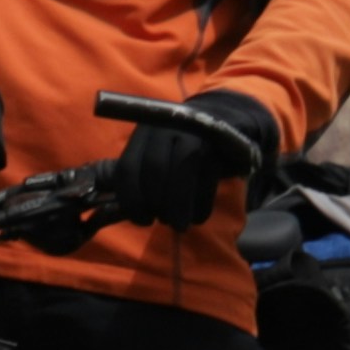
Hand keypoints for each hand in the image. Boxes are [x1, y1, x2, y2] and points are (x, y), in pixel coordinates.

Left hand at [93, 92, 273, 233]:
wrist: (224, 124)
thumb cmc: (182, 148)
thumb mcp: (156, 153)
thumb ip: (140, 175)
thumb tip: (126, 211)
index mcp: (143, 131)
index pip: (128, 167)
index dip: (131, 199)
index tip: (141, 220)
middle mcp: (165, 126)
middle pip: (155, 168)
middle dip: (157, 203)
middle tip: (163, 223)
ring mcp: (192, 131)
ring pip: (180, 171)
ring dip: (178, 206)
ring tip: (180, 225)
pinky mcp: (217, 142)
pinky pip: (206, 177)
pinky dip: (201, 203)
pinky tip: (199, 217)